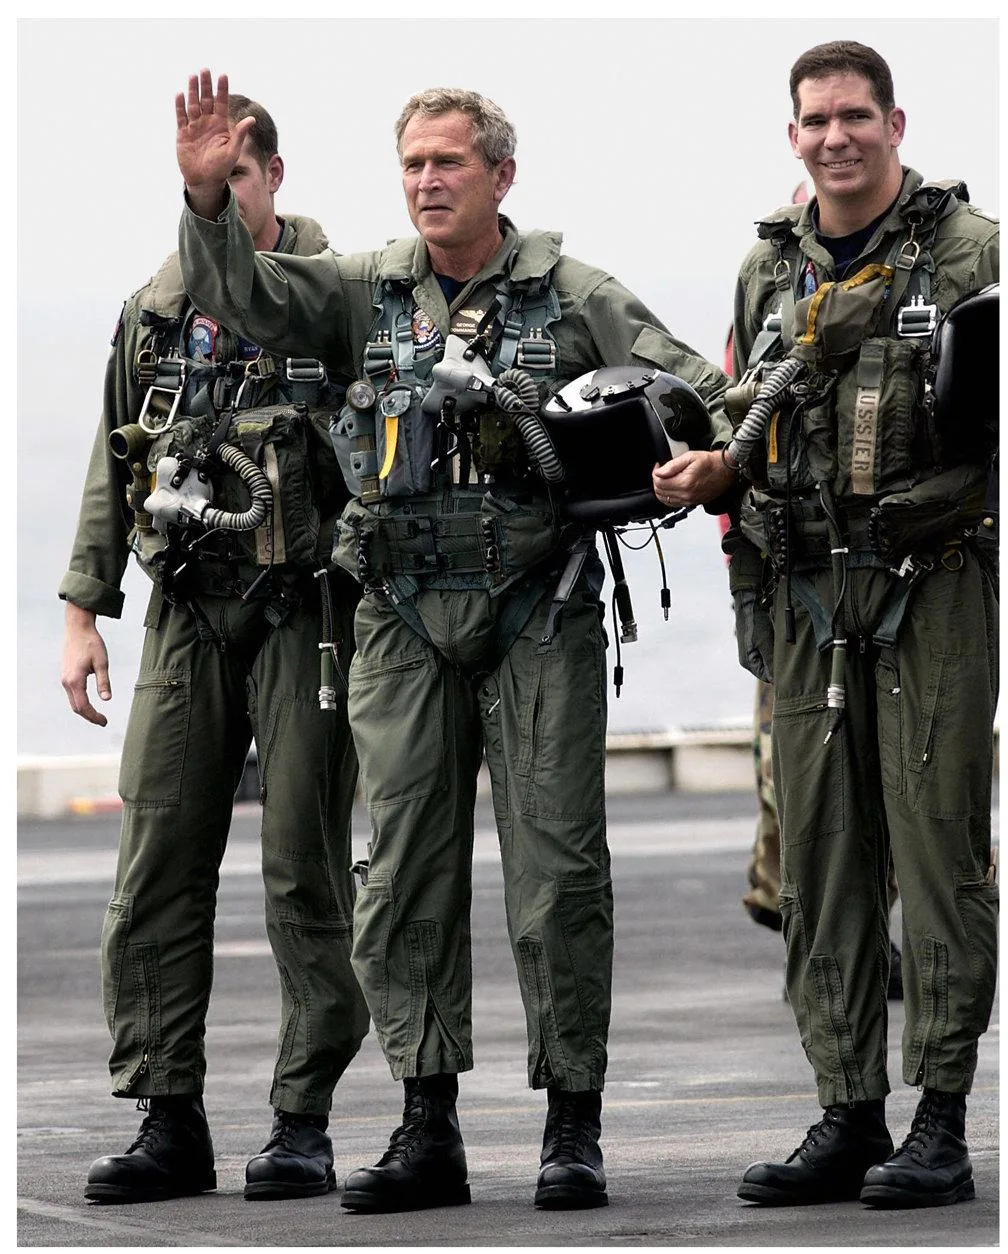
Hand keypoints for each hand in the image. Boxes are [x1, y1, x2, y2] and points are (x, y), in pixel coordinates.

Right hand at [61, 603, 111, 726]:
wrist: (78, 629)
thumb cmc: (92, 643)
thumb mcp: (102, 662)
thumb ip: (104, 682)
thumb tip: (107, 699)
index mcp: (75, 680)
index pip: (83, 706)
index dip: (94, 716)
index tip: (104, 722)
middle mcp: (66, 681)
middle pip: (76, 707)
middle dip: (89, 716)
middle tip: (103, 721)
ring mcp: (64, 678)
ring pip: (73, 701)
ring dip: (84, 710)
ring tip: (98, 715)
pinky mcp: (65, 674)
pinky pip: (71, 693)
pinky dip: (80, 701)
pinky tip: (90, 702)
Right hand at [175, 69, 253, 216]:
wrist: (205, 181)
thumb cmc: (221, 168)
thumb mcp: (232, 151)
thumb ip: (240, 134)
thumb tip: (252, 119)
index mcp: (220, 126)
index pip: (221, 103)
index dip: (222, 90)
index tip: (223, 75)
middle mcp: (207, 123)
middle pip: (206, 100)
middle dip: (206, 85)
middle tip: (205, 70)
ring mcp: (194, 127)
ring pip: (193, 104)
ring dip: (193, 91)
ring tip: (193, 76)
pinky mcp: (183, 133)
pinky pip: (181, 117)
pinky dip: (180, 106)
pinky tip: (180, 94)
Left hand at [652, 449, 736, 506]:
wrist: (726, 471)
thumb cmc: (711, 463)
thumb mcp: (690, 457)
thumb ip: (672, 465)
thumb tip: (659, 472)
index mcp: (685, 482)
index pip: (659, 482)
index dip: (655, 473)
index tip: (658, 467)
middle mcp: (686, 495)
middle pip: (660, 492)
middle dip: (657, 481)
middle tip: (660, 472)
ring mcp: (689, 501)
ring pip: (665, 500)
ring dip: (661, 490)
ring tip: (665, 479)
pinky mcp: (692, 503)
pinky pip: (673, 504)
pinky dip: (668, 497)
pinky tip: (670, 488)